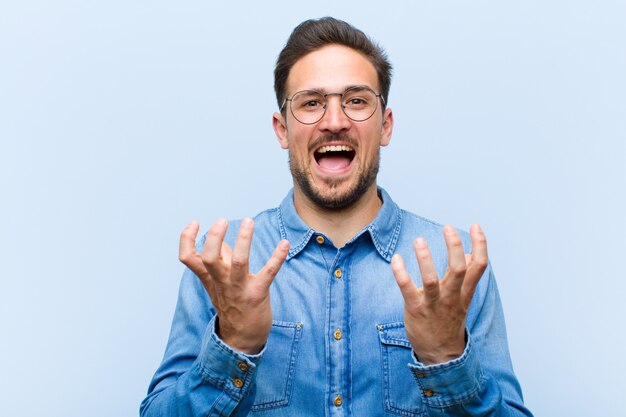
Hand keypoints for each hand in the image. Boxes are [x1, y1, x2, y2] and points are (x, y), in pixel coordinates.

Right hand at [178, 218, 289, 353]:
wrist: (241, 340)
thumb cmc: (232, 306)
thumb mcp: (220, 285)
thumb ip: (221, 262)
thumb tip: (223, 243)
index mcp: (210, 278)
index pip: (188, 257)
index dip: (186, 238)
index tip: (195, 223)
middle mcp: (221, 282)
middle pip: (209, 259)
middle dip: (214, 238)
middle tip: (222, 221)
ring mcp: (239, 289)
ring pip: (238, 263)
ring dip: (244, 241)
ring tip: (249, 222)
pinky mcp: (258, 294)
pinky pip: (268, 273)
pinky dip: (277, 257)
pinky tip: (285, 243)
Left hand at [391, 224, 487, 364]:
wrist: (441, 355)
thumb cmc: (449, 320)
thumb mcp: (463, 299)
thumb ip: (466, 276)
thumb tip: (470, 254)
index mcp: (465, 292)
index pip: (479, 266)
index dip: (480, 245)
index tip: (475, 226)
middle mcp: (451, 297)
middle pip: (458, 270)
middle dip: (454, 247)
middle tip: (448, 228)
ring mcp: (433, 304)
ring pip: (431, 280)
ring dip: (425, 259)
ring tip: (419, 240)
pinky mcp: (415, 309)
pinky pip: (407, 289)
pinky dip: (401, 273)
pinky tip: (396, 258)